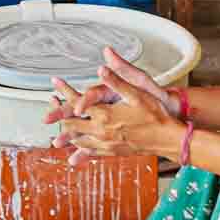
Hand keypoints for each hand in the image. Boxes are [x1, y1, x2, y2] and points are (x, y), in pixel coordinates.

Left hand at [59, 50, 181, 161]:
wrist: (167, 138)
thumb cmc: (155, 115)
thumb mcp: (136, 94)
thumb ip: (116, 82)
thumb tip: (102, 67)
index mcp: (104, 115)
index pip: (76, 102)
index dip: (64, 92)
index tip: (54, 83)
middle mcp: (101, 131)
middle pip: (70, 124)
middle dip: (59, 114)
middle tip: (52, 105)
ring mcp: (105, 144)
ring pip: (77, 140)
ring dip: (65, 134)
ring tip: (57, 128)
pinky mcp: (111, 152)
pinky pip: (90, 152)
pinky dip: (79, 149)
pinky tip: (74, 149)